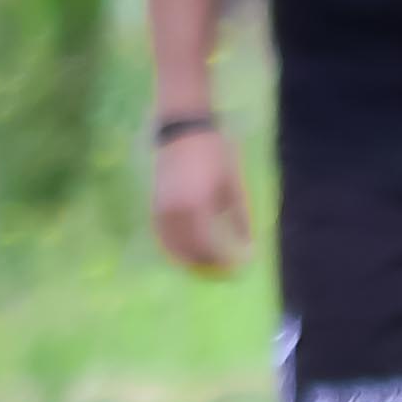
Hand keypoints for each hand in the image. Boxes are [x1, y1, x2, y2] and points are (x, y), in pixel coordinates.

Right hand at [148, 125, 249, 273]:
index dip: (222, 260)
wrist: (183, 130)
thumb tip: (248, 246)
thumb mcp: (235, 186)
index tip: (237, 267)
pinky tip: (185, 253)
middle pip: (189, 249)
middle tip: (224, 270)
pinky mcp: (153, 203)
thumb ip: (240, 218)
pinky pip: (160, 233)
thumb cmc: (216, 154)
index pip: (208, 245)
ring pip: (171, 245)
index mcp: (198, 206)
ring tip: (208, 264)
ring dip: (188, 258)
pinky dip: (172, 247)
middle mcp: (175, 211)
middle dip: (207, 263)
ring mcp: (160, 207)